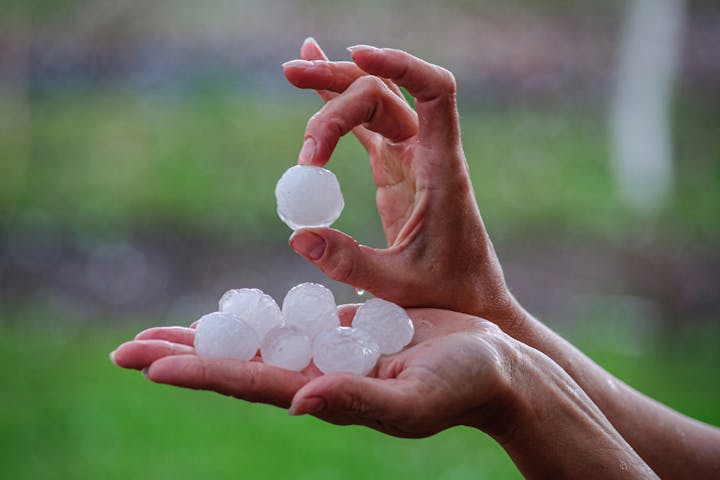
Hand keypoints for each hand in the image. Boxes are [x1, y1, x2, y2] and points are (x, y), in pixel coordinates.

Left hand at [110, 307, 656, 477]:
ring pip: (254, 339)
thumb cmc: (465, 385)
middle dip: (182, 355)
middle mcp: (315, 374)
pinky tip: (228, 312)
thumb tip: (299, 402)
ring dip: (207, 335)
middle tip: (124, 350)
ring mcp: (327, 351)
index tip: (149, 365)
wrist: (496, 366)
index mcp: (326, 392)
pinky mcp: (343, 329)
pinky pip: (288, 319)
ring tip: (159, 333)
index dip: (199, 371)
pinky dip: (253, 315)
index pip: (248, 382)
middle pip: (235, 362)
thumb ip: (359, 401)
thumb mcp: (415, 397)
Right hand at [283, 40, 521, 328]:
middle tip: (290, 79)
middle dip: (338, 83)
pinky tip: (314, 83)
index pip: (435, 92)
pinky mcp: (394, 168)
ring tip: (292, 71)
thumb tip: (298, 236)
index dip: (400, 64)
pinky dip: (339, 105)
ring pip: (373, 103)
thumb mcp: (397, 285)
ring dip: (334, 86)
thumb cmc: (447, 292)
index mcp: (441, 168)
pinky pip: (366, 126)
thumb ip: (350, 264)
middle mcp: (427, 152)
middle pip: (384, 95)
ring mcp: (410, 156)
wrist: (469, 296)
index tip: (355, 54)